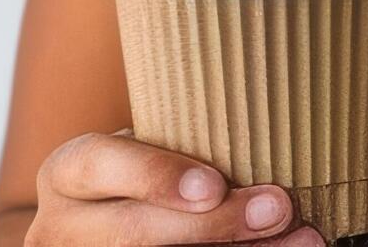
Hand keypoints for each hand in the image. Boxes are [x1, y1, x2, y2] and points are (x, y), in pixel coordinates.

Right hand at [27, 129, 322, 244]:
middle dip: (214, 225)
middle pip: (134, 232)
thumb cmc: (148, 168)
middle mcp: (64, 226)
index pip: (100, 164)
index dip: (156, 177)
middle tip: (280, 208)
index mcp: (70, 172)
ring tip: (302, 239)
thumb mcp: (147, 145)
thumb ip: (187, 142)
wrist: (106, 218)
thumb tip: (278, 131)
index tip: (214, 185)